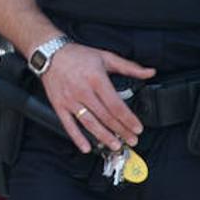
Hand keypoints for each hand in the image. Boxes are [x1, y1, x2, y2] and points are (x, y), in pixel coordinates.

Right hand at [39, 42, 154, 153]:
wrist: (49, 53)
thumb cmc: (78, 55)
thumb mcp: (105, 57)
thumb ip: (129, 66)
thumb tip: (150, 72)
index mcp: (96, 78)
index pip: (115, 104)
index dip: (128, 119)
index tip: (137, 128)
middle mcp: (83, 90)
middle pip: (105, 116)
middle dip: (120, 131)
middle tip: (132, 140)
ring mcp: (70, 99)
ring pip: (89, 122)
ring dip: (103, 136)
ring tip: (115, 145)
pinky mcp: (59, 105)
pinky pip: (68, 124)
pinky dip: (77, 138)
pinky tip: (86, 147)